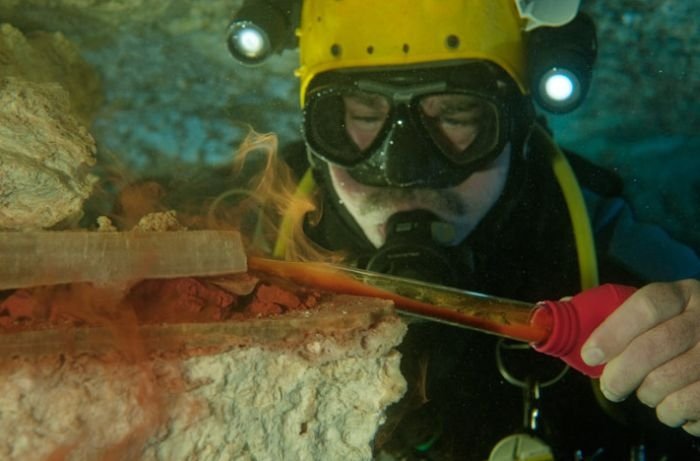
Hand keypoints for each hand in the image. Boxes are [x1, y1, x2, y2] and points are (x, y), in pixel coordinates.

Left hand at [581, 279, 699, 434]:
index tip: (590, 355)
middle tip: (610, 387)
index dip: (613, 332)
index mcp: (682, 294)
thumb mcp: (654, 313)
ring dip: (646, 394)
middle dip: (620, 373)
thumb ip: (610, 312)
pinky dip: (671, 412)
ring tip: (648, 390)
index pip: (646, 305)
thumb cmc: (675, 332)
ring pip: (667, 381)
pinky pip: (686, 406)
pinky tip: (672, 403)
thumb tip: (562, 311)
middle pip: (653, 347)